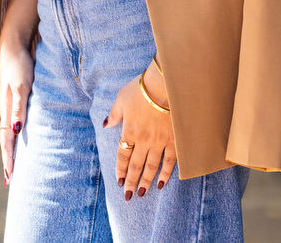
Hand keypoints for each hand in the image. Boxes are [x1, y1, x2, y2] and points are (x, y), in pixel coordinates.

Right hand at [0, 39, 34, 183]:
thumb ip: (19, 107)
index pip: (7, 140)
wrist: (14, 45)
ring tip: (13, 164)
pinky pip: (14, 122)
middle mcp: (7, 109)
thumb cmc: (19, 64)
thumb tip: (16, 131)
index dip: (8, 159)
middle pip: (6, 140)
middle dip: (8, 159)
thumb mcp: (22, 85)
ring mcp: (10, 103)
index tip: (9, 177)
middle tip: (9, 180)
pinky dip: (15, 135)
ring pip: (9, 132)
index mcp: (7, 109)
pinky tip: (19, 138)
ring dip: (11, 149)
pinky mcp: (15, 97)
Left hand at [104, 60, 176, 198]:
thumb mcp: (122, 97)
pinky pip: (170, 161)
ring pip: (151, 167)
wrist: (165, 84)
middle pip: (136, 165)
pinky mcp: (174, 140)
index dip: (121, 169)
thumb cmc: (142, 88)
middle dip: (131, 182)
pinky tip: (162, 183)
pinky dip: (166, 174)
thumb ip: (114, 114)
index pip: (123, 155)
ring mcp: (160, 141)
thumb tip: (106, 124)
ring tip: (142, 193)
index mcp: (129, 130)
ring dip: (146, 181)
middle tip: (128, 196)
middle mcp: (143, 140)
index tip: (119, 181)